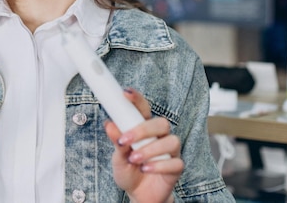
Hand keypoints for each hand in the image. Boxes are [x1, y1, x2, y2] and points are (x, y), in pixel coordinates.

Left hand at [104, 88, 183, 202]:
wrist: (139, 195)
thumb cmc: (129, 171)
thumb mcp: (117, 157)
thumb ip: (117, 141)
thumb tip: (109, 124)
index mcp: (145, 129)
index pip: (144, 109)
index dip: (137, 99)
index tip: (125, 93)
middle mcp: (160, 136)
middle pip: (161, 123)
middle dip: (143, 130)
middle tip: (126, 140)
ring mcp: (170, 151)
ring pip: (171, 141)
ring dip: (150, 150)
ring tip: (134, 159)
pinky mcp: (176, 167)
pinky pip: (175, 162)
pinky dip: (158, 166)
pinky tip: (145, 170)